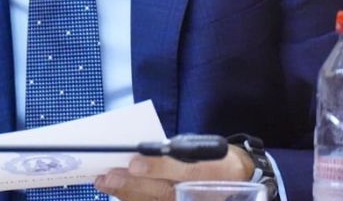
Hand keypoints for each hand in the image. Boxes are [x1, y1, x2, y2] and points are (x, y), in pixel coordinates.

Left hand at [93, 145, 253, 200]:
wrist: (238, 180)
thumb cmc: (216, 158)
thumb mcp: (205, 147)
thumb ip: (178, 151)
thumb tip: (145, 151)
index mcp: (212, 170)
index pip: (184, 170)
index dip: (159, 167)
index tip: (135, 163)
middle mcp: (200, 192)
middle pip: (164, 191)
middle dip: (133, 183)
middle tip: (108, 175)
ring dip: (127, 193)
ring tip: (104, 183)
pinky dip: (133, 199)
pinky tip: (117, 192)